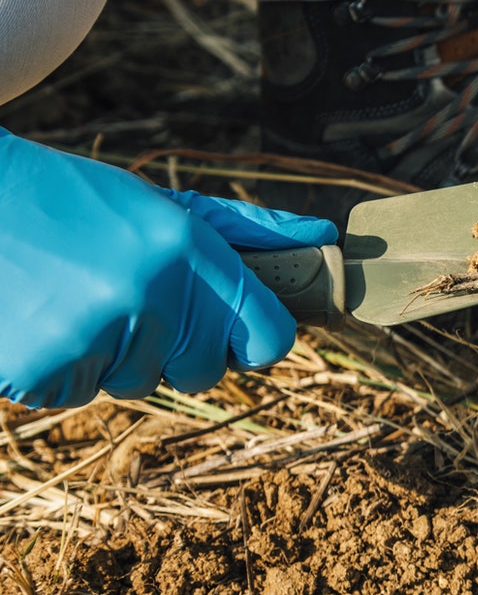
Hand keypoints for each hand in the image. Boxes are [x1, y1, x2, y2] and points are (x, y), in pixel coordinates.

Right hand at [0, 130, 337, 408]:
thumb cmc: (75, 201)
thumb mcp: (161, 204)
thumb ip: (247, 229)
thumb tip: (325, 238)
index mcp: (189, 253)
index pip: (269, 338)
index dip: (251, 339)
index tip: (229, 328)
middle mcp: (151, 296)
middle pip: (203, 372)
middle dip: (174, 348)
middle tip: (125, 296)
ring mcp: (96, 336)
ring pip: (135, 384)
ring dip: (110, 355)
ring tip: (70, 297)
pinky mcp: (43, 369)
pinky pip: (76, 393)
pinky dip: (59, 367)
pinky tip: (36, 316)